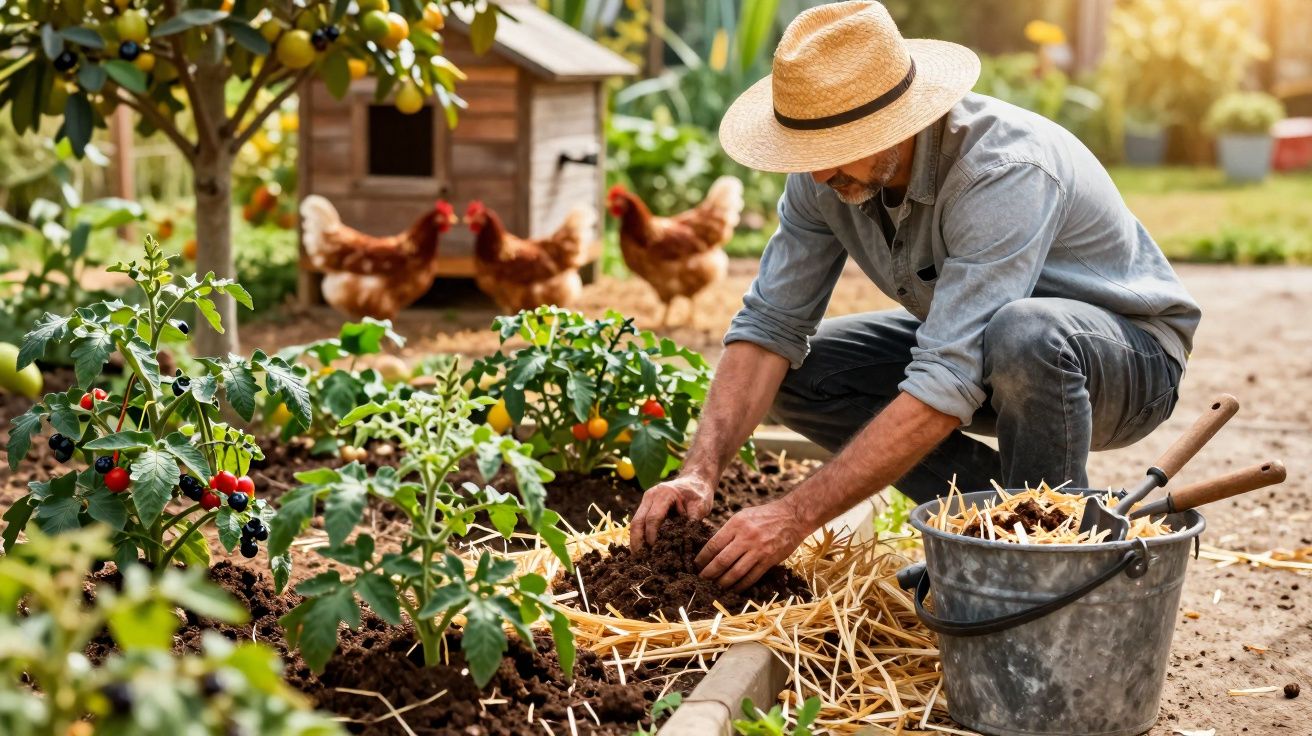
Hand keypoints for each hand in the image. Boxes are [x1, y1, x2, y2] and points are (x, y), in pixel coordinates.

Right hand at [630, 473, 715, 550]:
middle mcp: (650, 495)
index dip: (652, 536)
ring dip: (635, 540)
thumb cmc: (699, 492)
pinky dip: (639, 536)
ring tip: (639, 558)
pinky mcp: (646, 506)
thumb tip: (684, 543)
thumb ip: (692, 521)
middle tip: (640, 560)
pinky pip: (638, 522)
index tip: (655, 552)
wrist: (695, 479)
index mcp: (664, 494)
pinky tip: (642, 550)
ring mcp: (646, 500)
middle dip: (637, 542)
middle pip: (637, 521)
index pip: (653, 518)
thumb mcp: (700, 505)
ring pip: (634, 523)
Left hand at [695, 499, 810, 591]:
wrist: (792, 517)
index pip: (713, 545)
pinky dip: (740, 585)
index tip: (696, 565)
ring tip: (714, 587)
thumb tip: (712, 549)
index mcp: (736, 524)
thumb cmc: (764, 515)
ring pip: (735, 572)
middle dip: (709, 574)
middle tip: (701, 580)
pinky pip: (751, 577)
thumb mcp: (743, 516)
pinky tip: (733, 588)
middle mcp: (746, 537)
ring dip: (722, 583)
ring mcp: (758, 550)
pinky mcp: (769, 560)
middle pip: (722, 561)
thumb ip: (729, 531)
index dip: (702, 558)